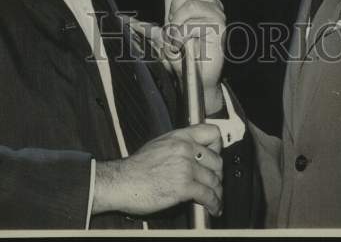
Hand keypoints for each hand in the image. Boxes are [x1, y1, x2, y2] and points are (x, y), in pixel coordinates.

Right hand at [93, 124, 222, 217]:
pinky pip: (207, 195)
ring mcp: (185, 167)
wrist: (122, 181)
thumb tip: (192, 154)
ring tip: (217, 199)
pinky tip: (213, 208)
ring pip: (214, 179)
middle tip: (216, 183)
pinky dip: (214, 203)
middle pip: (217, 160)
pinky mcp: (183, 186)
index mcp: (179, 137)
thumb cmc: (136, 167)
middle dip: (219, 175)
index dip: (218, 147)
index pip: (212, 133)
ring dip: (218, 192)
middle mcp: (185, 149)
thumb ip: (179, 146)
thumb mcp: (160, 145)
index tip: (217, 157)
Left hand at [164, 0, 225, 113]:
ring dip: (176, 24)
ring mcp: (218, 16)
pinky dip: (181, 37)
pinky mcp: (219, 30)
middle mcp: (213, 4)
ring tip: (176, 39)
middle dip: (176, 3)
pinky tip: (183, 46)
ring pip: (191, 5)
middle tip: (172, 22)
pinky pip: (193, 24)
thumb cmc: (182, 49)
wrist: (190, 75)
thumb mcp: (170, 18)